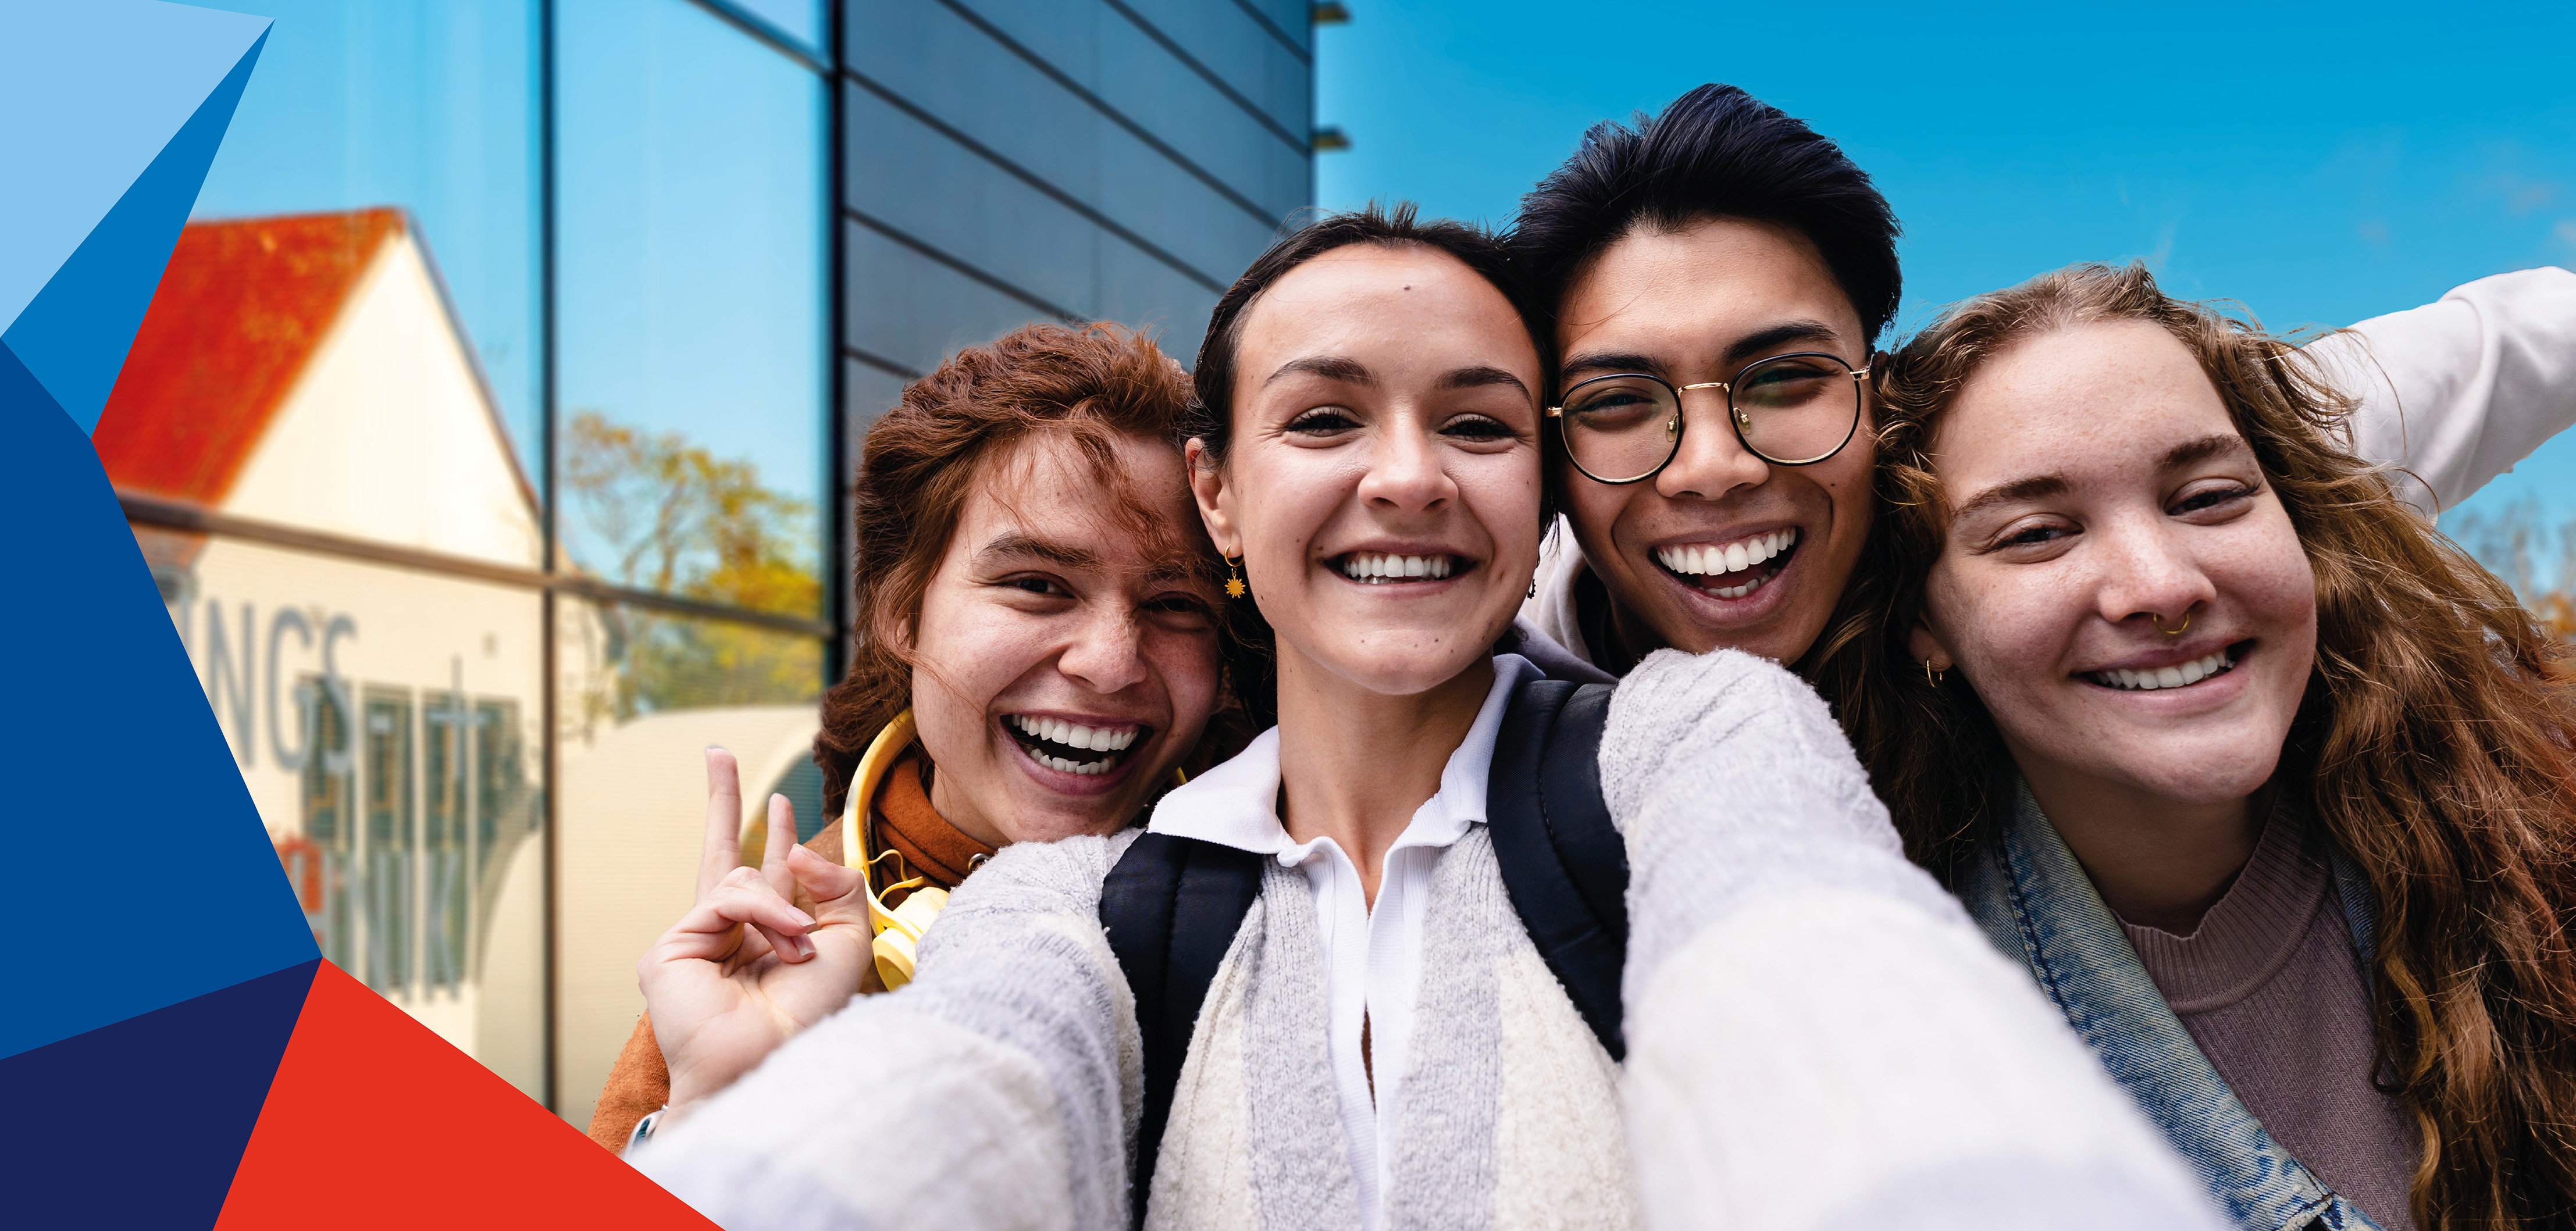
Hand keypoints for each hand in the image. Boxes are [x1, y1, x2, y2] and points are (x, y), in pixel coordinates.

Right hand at [639, 748, 872, 1112]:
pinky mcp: (668, 949)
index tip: (778, 801)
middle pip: (718, 852)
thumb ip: (836, 886)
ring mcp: (693, 940)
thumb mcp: (848, 942)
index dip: (772, 834)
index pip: (768, 872)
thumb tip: (796, 850)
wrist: (779, 1062)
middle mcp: (728, 934)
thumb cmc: (812, 1018)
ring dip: (783, 911)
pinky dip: (763, 914)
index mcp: (769, 935)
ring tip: (798, 952)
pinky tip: (783, 945)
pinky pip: (725, 898)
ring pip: (741, 877)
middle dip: (721, 799)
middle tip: (717, 751)